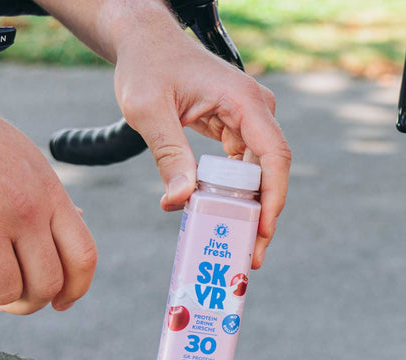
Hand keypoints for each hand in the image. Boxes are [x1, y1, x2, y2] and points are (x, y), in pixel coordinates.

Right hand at [0, 61, 96, 314]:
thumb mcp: (26, 160)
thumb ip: (51, 200)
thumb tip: (79, 223)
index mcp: (48, 194)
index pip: (83, 256)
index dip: (76, 289)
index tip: (61, 302)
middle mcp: (23, 211)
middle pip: (46, 286)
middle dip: (27, 302)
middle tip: (5, 297)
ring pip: (4, 293)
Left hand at [113, 11, 290, 268]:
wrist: (145, 44)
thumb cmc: (147, 67)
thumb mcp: (150, 112)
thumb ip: (169, 154)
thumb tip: (179, 201)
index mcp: (243, 101)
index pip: (273, 155)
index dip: (273, 198)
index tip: (262, 232)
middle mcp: (254, 110)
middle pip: (269, 171)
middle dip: (261, 216)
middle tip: (248, 255)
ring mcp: (245, 119)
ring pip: (255, 174)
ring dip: (246, 209)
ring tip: (234, 243)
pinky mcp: (232, 127)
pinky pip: (239, 167)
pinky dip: (231, 193)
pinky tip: (220, 214)